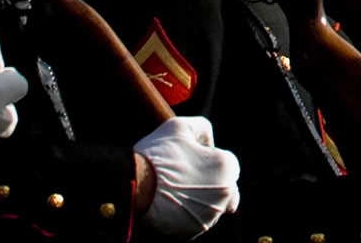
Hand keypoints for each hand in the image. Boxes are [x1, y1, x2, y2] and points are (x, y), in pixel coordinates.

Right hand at [134, 117, 240, 237]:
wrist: (132, 188)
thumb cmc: (157, 156)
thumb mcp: (180, 127)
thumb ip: (202, 128)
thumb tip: (208, 142)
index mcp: (227, 168)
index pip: (228, 165)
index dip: (210, 160)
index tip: (191, 160)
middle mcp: (224, 196)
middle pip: (225, 189)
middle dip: (211, 183)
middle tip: (186, 177)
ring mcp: (208, 217)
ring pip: (211, 207)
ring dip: (200, 200)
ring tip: (175, 190)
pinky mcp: (192, 233)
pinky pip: (195, 221)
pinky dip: (187, 215)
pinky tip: (170, 204)